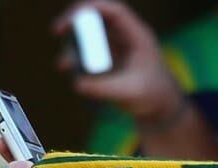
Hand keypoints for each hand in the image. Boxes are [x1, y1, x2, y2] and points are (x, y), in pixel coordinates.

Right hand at [55, 1, 185, 123]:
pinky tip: (69, 69)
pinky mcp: (108, 57)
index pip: (115, 11)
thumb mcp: (130, 93)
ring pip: (89, 33)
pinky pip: (87, 49)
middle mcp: (125, 35)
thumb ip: (105, 88)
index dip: (92, 7)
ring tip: (63, 64)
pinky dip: (76, 56)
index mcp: (138, 36)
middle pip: (97, 15)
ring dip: (73, 43)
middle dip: (75, 19)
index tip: (73, 17)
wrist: (160, 108)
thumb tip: (77, 83)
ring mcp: (115, 45)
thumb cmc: (153, 96)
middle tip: (57, 30)